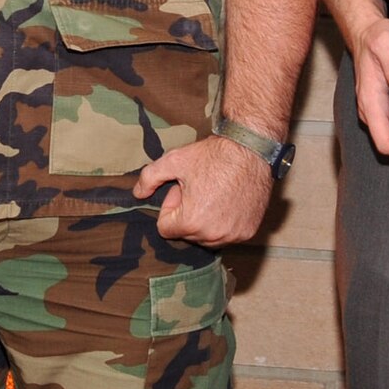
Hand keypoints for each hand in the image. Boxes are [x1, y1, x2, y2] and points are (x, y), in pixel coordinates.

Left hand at [133, 135, 273, 246]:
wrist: (251, 150)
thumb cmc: (213, 156)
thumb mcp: (174, 160)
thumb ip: (149, 178)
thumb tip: (137, 194)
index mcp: (191, 222)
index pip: (165, 228)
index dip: (171, 207)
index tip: (182, 189)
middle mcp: (213, 235)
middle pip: (186, 234)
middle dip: (187, 214)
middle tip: (199, 189)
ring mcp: (233, 235)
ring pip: (206, 238)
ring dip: (205, 221)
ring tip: (213, 194)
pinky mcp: (248, 232)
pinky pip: (227, 235)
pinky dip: (224, 222)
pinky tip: (228, 200)